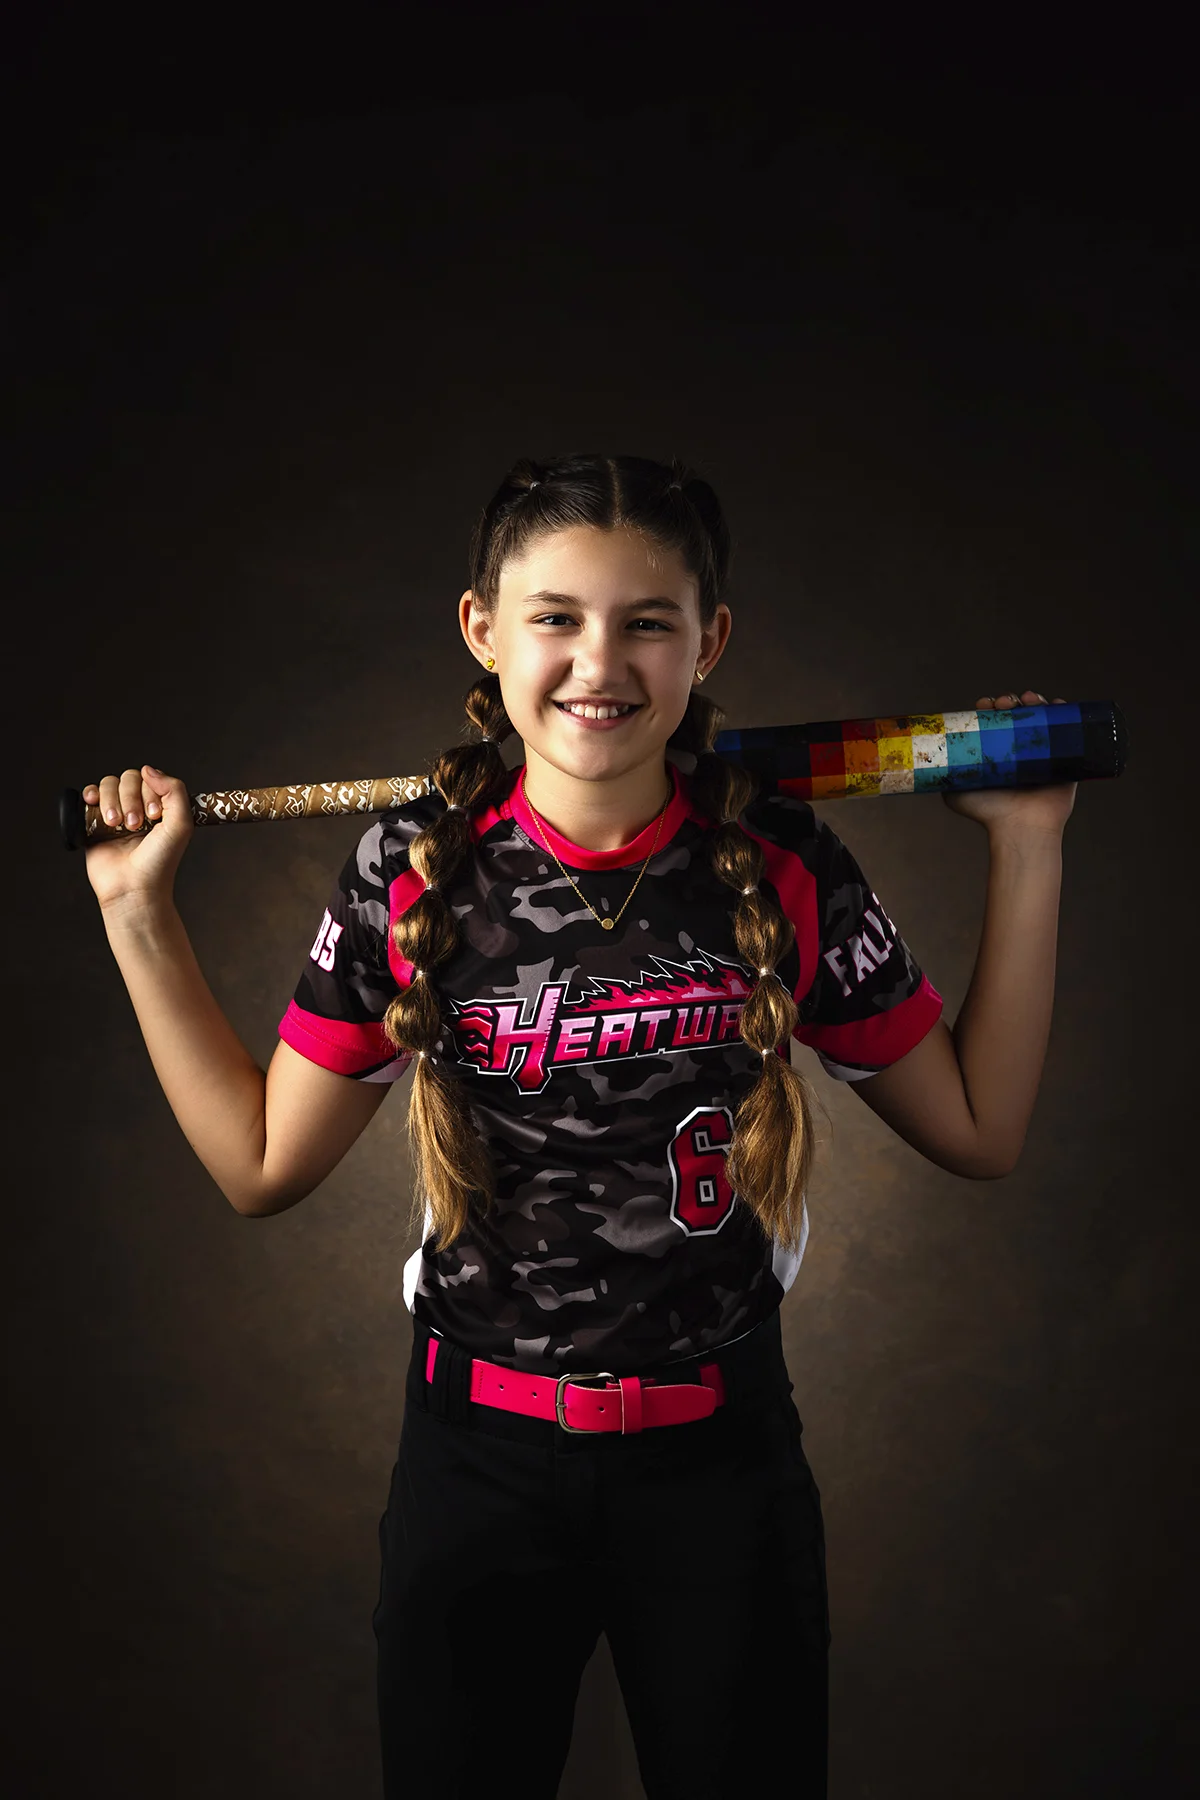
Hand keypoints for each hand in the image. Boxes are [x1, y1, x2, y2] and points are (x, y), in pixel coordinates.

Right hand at [81, 765, 194, 912]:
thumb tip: (148, 769)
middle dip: (130, 798)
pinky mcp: (94, 822)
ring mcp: (115, 813)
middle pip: (127, 778)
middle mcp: (137, 807)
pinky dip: (90, 795)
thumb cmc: (159, 861)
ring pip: (108, 784)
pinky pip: (88, 795)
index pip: (150, 778)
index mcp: (159, 806)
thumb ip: (175, 791)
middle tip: (135, 824)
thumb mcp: (181, 825)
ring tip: (117, 825)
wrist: (133, 888)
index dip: (150, 792)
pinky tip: (94, 805)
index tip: (154, 817)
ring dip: (111, 801)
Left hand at [941, 691, 1077, 838]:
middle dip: (1010, 701)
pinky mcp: (1064, 755)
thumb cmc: (988, 813)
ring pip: (1040, 715)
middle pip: (1016, 713)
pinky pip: (1066, 727)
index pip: (992, 720)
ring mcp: (1042, 751)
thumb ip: (946, 774)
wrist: (1020, 826)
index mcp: (995, 753)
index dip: (988, 708)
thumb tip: (933, 756)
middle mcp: (1018, 750)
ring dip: (1034, 701)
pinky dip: (1062, 710)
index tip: (985, 706)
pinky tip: (1054, 704)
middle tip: (1005, 704)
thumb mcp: (956, 792)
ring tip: (1030, 700)